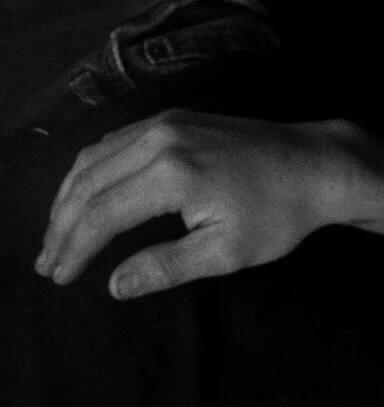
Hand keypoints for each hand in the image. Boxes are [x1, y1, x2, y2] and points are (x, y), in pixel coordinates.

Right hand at [35, 110, 364, 299]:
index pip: (102, 215)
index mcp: (171, 175)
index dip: (75, 249)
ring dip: (68, 198)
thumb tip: (115, 285)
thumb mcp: (225, 254)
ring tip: (56, 235)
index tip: (59, 276)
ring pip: (93, 159)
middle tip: (46, 262)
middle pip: (87, 184)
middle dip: (61, 227)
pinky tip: (82, 197)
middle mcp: (157, 140)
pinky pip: (112, 144)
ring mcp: (161, 124)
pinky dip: (89, 172)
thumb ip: (166, 267)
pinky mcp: (169, 120)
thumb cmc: (278, 217)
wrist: (313, 166)